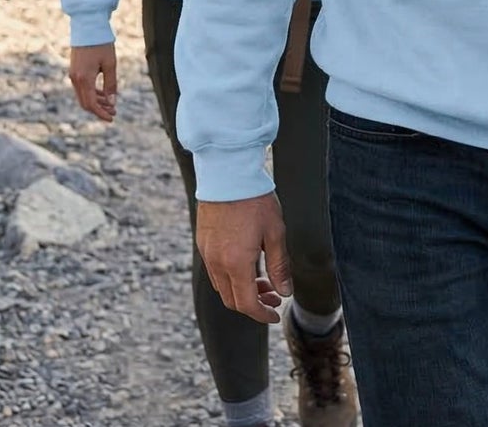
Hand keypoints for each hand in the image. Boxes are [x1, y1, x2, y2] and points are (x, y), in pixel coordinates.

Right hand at [69, 43, 117, 121]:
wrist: (88, 27)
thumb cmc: (101, 44)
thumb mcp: (110, 64)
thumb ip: (111, 84)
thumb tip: (112, 102)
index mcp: (84, 79)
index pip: (91, 104)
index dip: (101, 113)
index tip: (111, 118)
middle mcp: (75, 79)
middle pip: (85, 102)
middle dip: (99, 109)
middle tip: (113, 112)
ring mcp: (73, 75)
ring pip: (83, 96)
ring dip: (96, 102)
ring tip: (111, 104)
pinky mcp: (75, 71)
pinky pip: (82, 88)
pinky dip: (92, 93)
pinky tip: (104, 94)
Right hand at [196, 195, 291, 322]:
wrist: (227, 172)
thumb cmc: (255, 199)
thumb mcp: (275, 232)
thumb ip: (279, 266)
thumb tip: (285, 292)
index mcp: (236, 263)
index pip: (247, 304)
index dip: (262, 314)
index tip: (275, 314)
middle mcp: (217, 263)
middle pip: (232, 300)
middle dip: (254, 304)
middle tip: (273, 296)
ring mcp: (206, 253)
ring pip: (222, 286)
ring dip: (242, 290)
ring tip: (262, 279)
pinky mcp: (202, 242)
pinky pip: (215, 271)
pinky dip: (231, 276)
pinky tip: (246, 263)